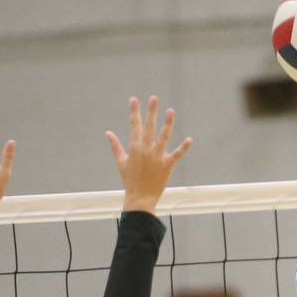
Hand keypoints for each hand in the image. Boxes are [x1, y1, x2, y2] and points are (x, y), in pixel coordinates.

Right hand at [106, 96, 192, 213]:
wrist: (140, 198)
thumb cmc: (130, 180)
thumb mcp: (121, 162)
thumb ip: (115, 146)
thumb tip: (108, 133)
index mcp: (135, 148)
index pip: (134, 126)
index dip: (134, 112)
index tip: (134, 99)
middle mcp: (146, 150)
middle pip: (149, 127)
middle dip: (151, 112)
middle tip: (153, 98)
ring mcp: (157, 157)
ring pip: (163, 137)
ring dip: (167, 123)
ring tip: (170, 111)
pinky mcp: (167, 165)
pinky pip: (176, 155)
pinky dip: (183, 148)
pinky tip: (189, 139)